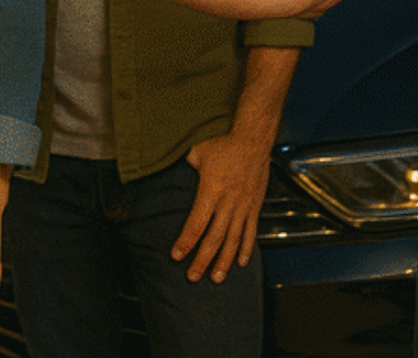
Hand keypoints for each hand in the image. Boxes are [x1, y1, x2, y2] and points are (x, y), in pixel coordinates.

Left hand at [171, 130, 271, 282]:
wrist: (253, 140)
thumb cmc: (224, 145)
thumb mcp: (197, 152)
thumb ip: (182, 165)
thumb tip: (162, 165)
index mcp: (211, 191)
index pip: (196, 223)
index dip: (186, 242)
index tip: (177, 256)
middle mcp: (228, 202)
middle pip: (214, 238)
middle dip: (202, 260)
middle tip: (193, 277)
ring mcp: (243, 206)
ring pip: (233, 240)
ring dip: (224, 261)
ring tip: (216, 278)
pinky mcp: (254, 206)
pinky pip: (250, 232)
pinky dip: (246, 249)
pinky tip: (240, 262)